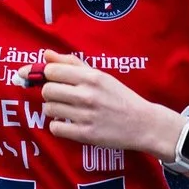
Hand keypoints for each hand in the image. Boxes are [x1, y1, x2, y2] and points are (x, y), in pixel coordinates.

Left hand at [32, 55, 179, 156]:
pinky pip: (55, 129)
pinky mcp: (85, 134)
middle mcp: (87, 95)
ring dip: (53, 110)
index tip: (50, 80)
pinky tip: (68, 123)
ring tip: (66, 110)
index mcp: (91, 77)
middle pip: (47, 91)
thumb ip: (72, 63)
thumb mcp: (100, 76)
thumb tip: (46, 54)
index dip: (46, 75)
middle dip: (50, 93)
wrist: (142, 123)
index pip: (51, 71)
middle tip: (62, 96)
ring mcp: (86, 115)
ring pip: (49, 109)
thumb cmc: (119, 97)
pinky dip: (58, 126)